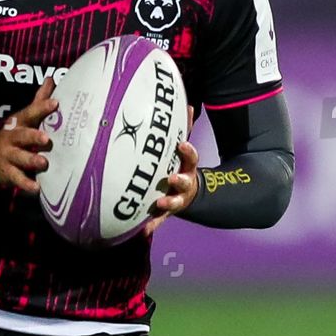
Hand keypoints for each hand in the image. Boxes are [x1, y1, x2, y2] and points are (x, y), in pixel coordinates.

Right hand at [0, 78, 57, 194]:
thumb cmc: (15, 135)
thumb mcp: (24, 118)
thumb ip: (38, 101)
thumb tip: (52, 79)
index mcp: (18, 123)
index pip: (30, 113)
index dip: (42, 108)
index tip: (55, 103)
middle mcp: (12, 139)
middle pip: (22, 136)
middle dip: (33, 137)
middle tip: (46, 139)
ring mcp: (9, 156)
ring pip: (19, 158)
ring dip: (30, 160)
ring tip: (43, 163)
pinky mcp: (8, 173)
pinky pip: (18, 179)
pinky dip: (26, 184)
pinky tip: (37, 188)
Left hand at [142, 106, 198, 237]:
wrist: (191, 194)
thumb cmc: (180, 166)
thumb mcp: (184, 151)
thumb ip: (185, 129)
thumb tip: (188, 104)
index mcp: (187, 167)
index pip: (191, 157)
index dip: (188, 151)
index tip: (182, 145)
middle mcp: (184, 183)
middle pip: (184, 181)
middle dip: (180, 180)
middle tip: (172, 178)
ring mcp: (177, 199)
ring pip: (174, 202)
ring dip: (168, 202)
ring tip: (159, 202)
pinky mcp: (167, 212)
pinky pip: (158, 220)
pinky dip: (152, 225)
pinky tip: (143, 231)